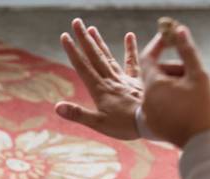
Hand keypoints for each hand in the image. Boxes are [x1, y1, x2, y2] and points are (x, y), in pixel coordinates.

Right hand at [55, 18, 142, 139]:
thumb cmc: (125, 126)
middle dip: (84, 39)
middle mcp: (111, 80)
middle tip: (77, 22)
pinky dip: (131, 49)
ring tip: (92, 28)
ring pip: (109, 57)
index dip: (73, 51)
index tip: (65, 36)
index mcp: (100, 89)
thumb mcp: (98, 123)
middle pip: (95, 56)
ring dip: (99, 42)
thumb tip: (57, 107)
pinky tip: (129, 35)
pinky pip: (134, 62)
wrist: (152, 123)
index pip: (83, 66)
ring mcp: (125, 79)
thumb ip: (77, 114)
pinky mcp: (138, 81)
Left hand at [140, 26, 209, 147]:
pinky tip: (186, 106)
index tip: (170, 40)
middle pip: (155, 75)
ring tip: (191, 92)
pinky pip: (158, 105)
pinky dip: (170, 100)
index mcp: (153, 86)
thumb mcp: (199, 75)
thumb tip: (179, 31)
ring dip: (172, 85)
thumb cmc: (203, 109)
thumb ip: (187, 52)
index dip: (158, 46)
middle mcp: (145, 99)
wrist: (203, 144)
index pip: (147, 58)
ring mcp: (148, 113)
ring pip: (157, 90)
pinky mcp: (153, 124)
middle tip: (192, 74)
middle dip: (173, 70)